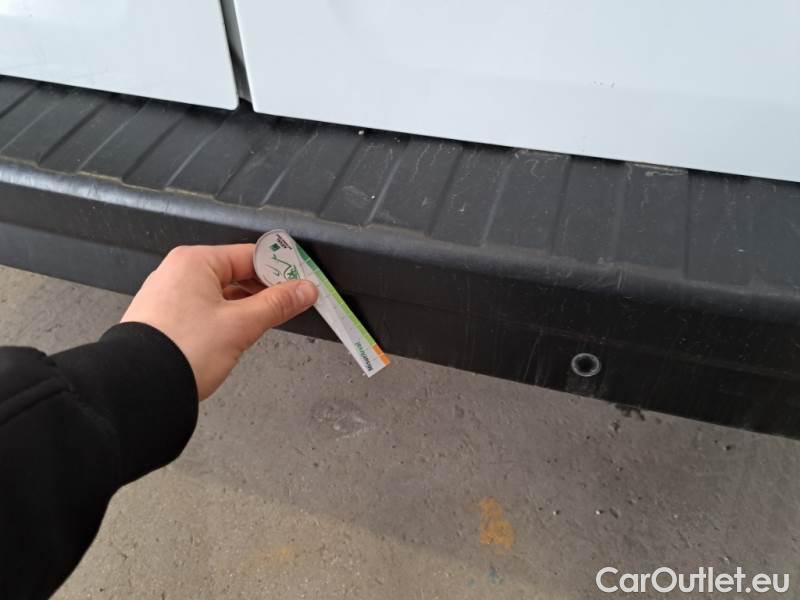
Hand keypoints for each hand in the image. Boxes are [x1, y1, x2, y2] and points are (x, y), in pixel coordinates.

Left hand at [121, 244, 317, 399]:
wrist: (139, 389)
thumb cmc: (181, 351)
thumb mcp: (241, 325)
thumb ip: (277, 304)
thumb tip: (303, 290)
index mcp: (194, 262)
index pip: (250, 255)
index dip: (280, 270)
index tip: (301, 284)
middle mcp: (178, 273)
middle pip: (235, 273)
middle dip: (264, 290)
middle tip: (290, 305)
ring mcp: (168, 296)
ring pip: (220, 293)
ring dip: (245, 307)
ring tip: (264, 324)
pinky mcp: (165, 320)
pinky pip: (204, 310)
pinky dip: (224, 319)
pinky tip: (235, 336)